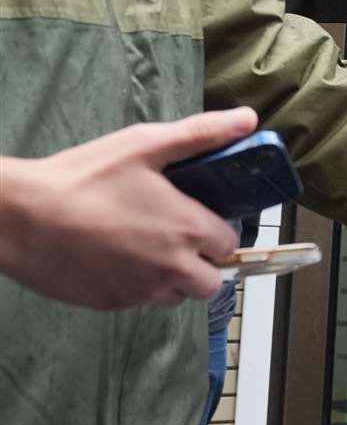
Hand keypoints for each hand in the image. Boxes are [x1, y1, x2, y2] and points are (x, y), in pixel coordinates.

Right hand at [0, 109, 255, 309]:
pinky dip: (138, 287)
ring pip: (177, 296)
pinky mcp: (112, 304)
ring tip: (147, 248)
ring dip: (173, 279)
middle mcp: (172, 268)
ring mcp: (141, 291)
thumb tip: (246, 119)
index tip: (200, 218)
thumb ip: (201, 135)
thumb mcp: (144, 145)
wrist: (19, 217)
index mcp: (187, 229)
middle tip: (177, 238)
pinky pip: (141, 302)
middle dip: (201, 262)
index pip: (229, 243)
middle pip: (210, 281)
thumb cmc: (82, 178)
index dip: (217, 231)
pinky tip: (117, 259)